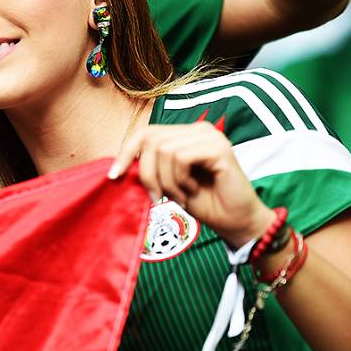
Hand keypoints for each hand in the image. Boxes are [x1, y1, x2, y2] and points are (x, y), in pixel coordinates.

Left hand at [108, 122, 274, 247]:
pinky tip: (191, 191)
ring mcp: (210, 136)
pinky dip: (179, 180)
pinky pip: (181, 157)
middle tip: (158, 196)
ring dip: (166, 181)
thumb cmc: (203, 202)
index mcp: (185, 134)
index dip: (126, 153)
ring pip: (164, 150)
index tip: (114, 176)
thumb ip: (150, 168)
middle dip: (148, 173)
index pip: (145, 132)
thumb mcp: (168, 183)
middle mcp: (198, 129)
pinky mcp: (218, 148)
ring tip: (181, 195)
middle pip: (151, 141)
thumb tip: (122, 165)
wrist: (235, 221)